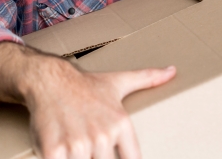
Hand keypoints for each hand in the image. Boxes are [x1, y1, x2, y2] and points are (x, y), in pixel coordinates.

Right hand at [27, 63, 176, 158]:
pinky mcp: (55, 150)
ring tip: (76, 144)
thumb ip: (147, 79)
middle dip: (96, 157)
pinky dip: (59, 158)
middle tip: (90, 143)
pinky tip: (61, 149)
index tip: (114, 154)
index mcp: (121, 124)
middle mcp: (103, 135)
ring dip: (79, 158)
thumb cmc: (85, 85)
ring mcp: (79, 144)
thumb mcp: (119, 81)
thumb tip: (172, 71)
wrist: (49, 80)